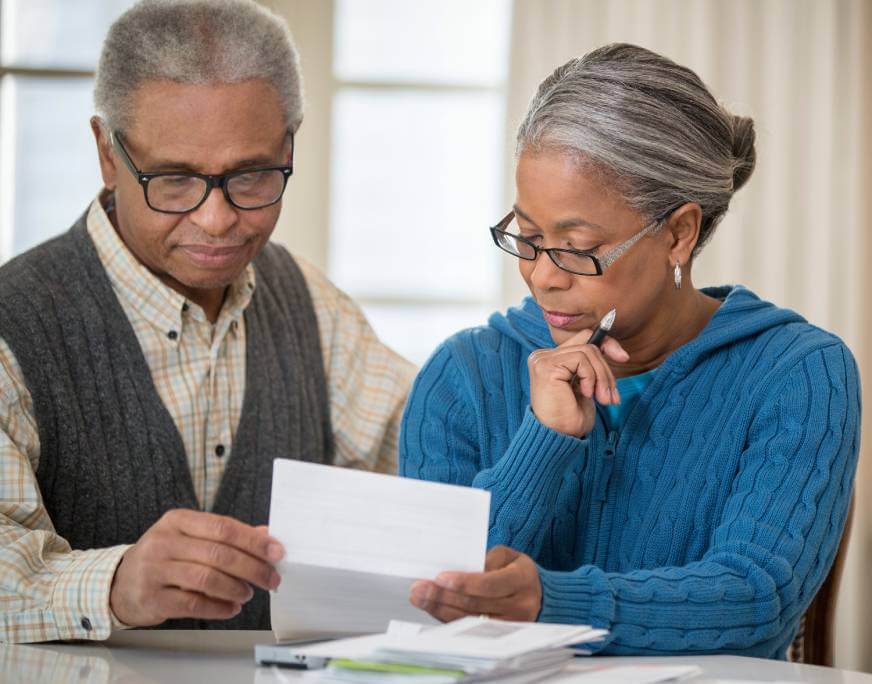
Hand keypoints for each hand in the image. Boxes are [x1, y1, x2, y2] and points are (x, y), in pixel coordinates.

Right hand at [109, 510, 283, 626]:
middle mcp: (164, 542)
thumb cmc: (165, 557)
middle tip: (270, 579)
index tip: (276, 551)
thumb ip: (227, 535)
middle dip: (251, 568)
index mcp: (177, 520)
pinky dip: (218, 608)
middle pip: (218, 554)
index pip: (223, 527)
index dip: (253, 540)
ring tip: (248, 593)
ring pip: (206, 579)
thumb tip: (266, 535)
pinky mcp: (152, 598)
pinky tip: (231, 608)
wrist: (120, 583)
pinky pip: (193, 604)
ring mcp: (154, 570)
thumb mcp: (191, 537)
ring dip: (235, 588)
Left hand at [409, 546, 540, 621]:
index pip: (491, 584)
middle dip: (443, 596)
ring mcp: (510, 624)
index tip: (440, 578)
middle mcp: (519, 606)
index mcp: (522, 580)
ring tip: (420, 598)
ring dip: (440, 608)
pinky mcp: (498, 634)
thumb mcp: (507, 555)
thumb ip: (485, 560)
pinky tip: (433, 608)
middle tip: (420, 588)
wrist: (537, 592)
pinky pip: (469, 627)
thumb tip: (456, 571)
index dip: (464, 583)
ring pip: (469, 619)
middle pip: (476, 604)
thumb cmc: (516, 568)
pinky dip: (448, 617)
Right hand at [528, 329, 628, 436]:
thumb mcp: (587, 385)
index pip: (583, 337)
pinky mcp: (546, 366)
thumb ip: (591, 365)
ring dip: (602, 377)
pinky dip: (590, 377)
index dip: (606, 343)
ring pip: (587, 352)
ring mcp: (543, 360)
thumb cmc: (571, 417)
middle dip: (606, 370)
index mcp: (551, 359)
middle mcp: (543, 356)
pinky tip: (586, 394)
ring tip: (603, 399)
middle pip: (588, 345)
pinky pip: (581, 360)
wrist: (559, 437)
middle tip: (612, 396)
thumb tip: (615, 349)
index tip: (624, 357)